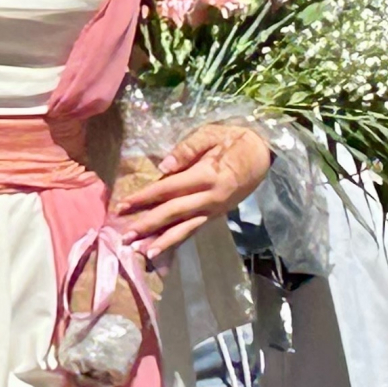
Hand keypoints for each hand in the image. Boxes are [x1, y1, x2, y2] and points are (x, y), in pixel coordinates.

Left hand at [113, 121, 272, 258]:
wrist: (264, 153)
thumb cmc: (235, 139)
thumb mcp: (212, 134)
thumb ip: (187, 149)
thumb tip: (164, 167)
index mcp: (207, 175)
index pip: (169, 188)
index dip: (144, 197)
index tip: (123, 205)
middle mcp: (211, 197)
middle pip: (174, 213)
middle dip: (148, 225)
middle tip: (124, 237)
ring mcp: (215, 209)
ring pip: (185, 228)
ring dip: (162, 241)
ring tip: (142, 252)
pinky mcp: (217, 214)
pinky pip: (195, 229)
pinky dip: (178, 240)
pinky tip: (163, 248)